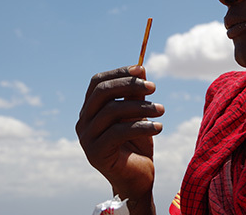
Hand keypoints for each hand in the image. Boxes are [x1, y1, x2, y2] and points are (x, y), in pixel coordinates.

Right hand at [76, 65, 163, 212]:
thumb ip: (135, 95)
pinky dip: (142, 126)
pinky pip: (118, 131)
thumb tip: (141, 68)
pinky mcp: (95, 153)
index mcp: (90, 109)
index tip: (141, 69)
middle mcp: (83, 122)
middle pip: (102, 93)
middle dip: (129, 85)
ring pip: (112, 111)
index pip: (97, 82)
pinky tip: (159, 128)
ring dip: (141, 107)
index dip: (119, 73)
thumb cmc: (137, 144)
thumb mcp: (138, 115)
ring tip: (161, 110)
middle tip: (154, 88)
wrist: (137, 178)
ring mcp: (86, 138)